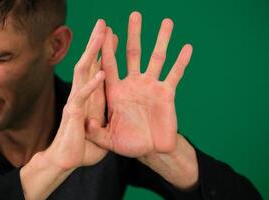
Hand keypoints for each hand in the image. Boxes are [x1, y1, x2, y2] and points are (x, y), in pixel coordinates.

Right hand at [20, 20, 107, 199]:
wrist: (68, 161)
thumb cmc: (83, 147)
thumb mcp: (101, 130)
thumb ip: (105, 119)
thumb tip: (112, 115)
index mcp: (92, 98)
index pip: (99, 69)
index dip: (105, 52)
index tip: (113, 37)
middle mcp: (84, 95)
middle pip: (90, 63)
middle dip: (96, 43)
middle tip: (104, 24)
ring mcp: (77, 102)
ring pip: (83, 71)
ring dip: (92, 52)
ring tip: (100, 34)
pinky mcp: (73, 114)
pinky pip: (83, 97)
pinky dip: (92, 85)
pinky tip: (100, 73)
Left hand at [86, 12, 192, 157]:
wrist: (151, 149)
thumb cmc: (129, 143)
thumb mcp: (109, 139)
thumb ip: (96, 132)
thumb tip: (86, 123)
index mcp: (117, 91)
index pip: (109, 64)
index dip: (107, 47)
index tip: (104, 29)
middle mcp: (134, 84)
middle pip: (133, 53)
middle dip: (133, 34)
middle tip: (135, 15)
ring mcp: (151, 86)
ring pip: (157, 58)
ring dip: (161, 40)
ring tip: (166, 22)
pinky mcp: (167, 93)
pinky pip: (175, 74)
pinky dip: (181, 62)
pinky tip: (187, 47)